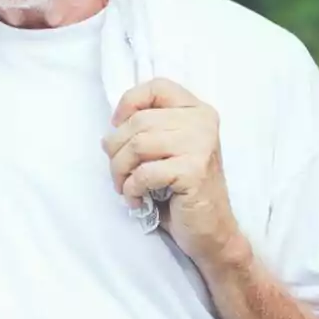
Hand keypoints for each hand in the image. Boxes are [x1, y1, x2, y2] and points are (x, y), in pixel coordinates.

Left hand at [102, 78, 249, 271]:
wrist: (211, 231)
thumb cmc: (182, 191)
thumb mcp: (166, 151)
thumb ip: (145, 131)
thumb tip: (107, 134)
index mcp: (197, 111)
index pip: (157, 87)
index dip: (129, 102)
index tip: (117, 127)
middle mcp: (203, 122)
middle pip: (138, 121)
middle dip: (116, 149)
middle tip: (118, 172)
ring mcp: (201, 145)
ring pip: (136, 145)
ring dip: (120, 170)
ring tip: (125, 187)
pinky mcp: (194, 171)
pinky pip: (144, 173)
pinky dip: (132, 189)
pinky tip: (138, 200)